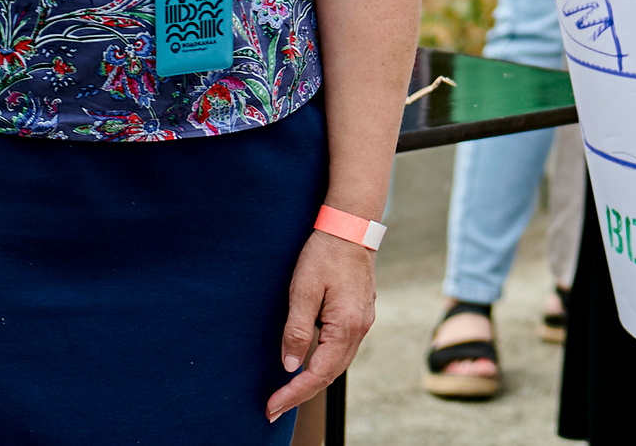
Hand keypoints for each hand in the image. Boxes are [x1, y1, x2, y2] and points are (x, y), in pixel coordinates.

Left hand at [266, 230, 376, 420]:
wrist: (351, 227)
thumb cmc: (325, 255)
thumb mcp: (303, 291)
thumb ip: (297, 330)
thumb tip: (290, 365)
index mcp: (346, 326)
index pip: (318, 373)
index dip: (294, 393)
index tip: (272, 406)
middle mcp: (360, 328)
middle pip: (330, 374)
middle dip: (301, 393)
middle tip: (274, 408)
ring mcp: (363, 321)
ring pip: (339, 363)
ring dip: (314, 380)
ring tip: (288, 392)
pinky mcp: (360, 314)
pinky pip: (343, 349)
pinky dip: (325, 363)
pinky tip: (309, 364)